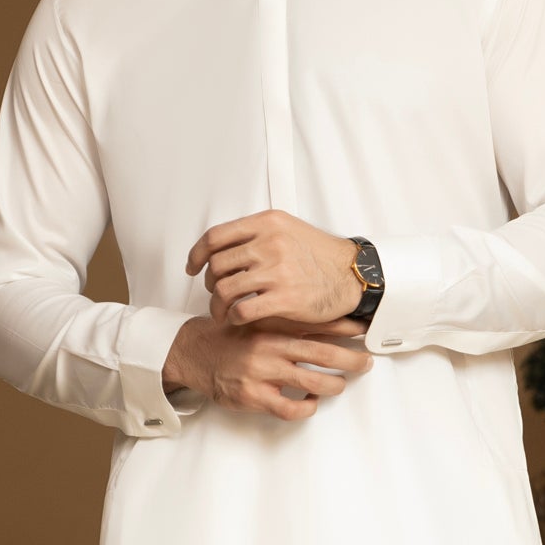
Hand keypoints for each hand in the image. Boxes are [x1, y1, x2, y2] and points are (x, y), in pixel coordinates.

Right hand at [162, 316, 370, 422]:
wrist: (194, 352)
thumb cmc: (233, 337)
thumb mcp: (259, 317)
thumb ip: (289, 319)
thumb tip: (331, 319)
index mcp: (273, 323)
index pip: (317, 323)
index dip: (345, 326)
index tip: (365, 329)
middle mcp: (270, 345)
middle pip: (323, 353)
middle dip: (351, 358)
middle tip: (367, 361)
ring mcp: (262, 372)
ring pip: (313, 383)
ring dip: (335, 385)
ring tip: (341, 384)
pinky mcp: (253, 396)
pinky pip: (290, 408)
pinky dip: (307, 408)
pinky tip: (310, 404)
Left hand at [187, 209, 360, 327]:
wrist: (351, 275)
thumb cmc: (319, 256)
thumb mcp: (288, 229)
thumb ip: (256, 234)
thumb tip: (223, 247)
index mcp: (267, 224)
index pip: (216, 237)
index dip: (197, 254)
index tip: (193, 267)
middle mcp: (269, 243)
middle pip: (217, 265)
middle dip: (209, 283)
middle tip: (214, 293)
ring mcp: (276, 271)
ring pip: (224, 289)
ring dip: (217, 305)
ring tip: (222, 312)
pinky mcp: (284, 298)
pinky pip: (241, 310)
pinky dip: (232, 318)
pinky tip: (236, 320)